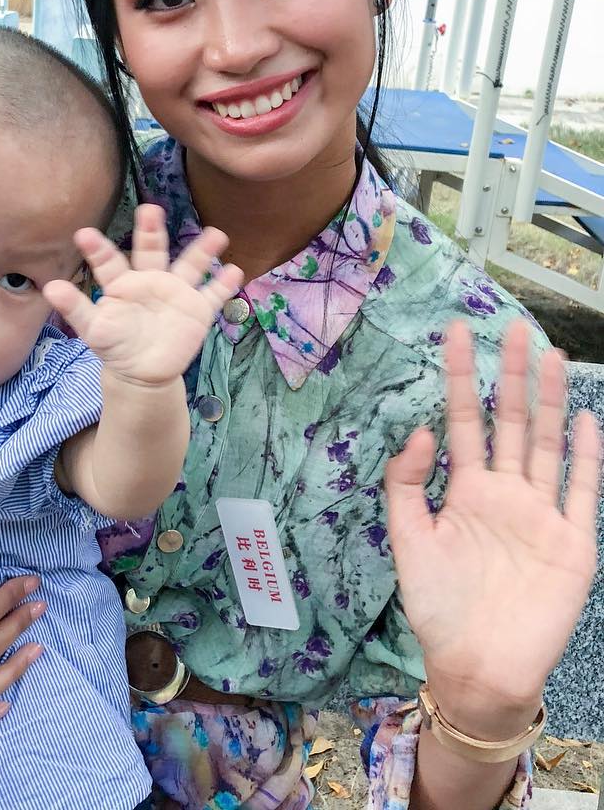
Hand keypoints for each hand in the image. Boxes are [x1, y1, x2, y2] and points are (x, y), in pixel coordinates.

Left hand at [43, 203, 243, 386]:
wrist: (142, 371)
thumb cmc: (115, 345)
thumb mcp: (93, 329)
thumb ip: (75, 308)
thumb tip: (50, 287)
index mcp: (121, 282)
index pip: (108, 262)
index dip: (97, 249)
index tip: (83, 234)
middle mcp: (150, 279)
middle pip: (152, 250)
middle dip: (151, 231)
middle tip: (149, 210)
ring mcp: (176, 292)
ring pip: (191, 265)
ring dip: (203, 250)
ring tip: (216, 234)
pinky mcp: (197, 309)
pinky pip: (213, 294)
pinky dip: (223, 284)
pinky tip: (233, 271)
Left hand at [385, 320, 600, 737]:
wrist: (475, 666)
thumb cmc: (436, 605)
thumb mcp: (407, 539)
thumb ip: (408, 483)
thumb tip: (421, 428)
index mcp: (464, 490)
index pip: (463, 420)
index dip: (460, 377)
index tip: (455, 332)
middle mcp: (505, 493)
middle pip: (510, 422)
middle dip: (511, 375)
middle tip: (513, 326)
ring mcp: (541, 514)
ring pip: (546, 445)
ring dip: (549, 402)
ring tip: (550, 357)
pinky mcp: (572, 543)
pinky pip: (583, 492)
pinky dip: (587, 457)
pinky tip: (585, 420)